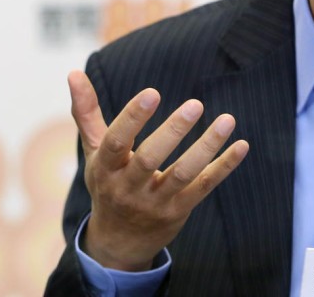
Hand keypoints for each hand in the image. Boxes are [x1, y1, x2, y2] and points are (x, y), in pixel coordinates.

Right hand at [69, 70, 248, 270]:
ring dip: (206, 147)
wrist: (120, 241)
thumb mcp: (93, 151)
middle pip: (150, 159)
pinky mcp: (179, 211)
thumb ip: (86, 112)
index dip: (133, 117)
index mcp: (105, 168)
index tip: (152, 92)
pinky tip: (241, 145)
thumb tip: (72, 73)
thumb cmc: (107, 183)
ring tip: (226, 119)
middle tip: (195, 104)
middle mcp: (128, 187)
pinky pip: (204, 187)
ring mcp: (155, 202)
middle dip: (173, 131)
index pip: (117, 141)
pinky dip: (223, 166)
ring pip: (183, 174)